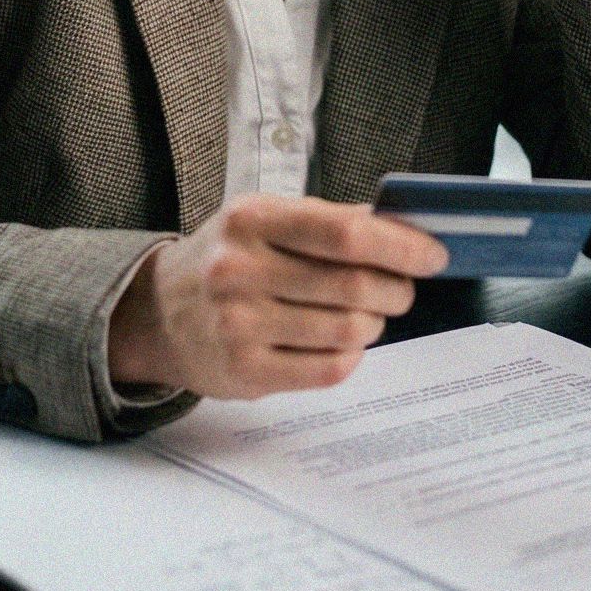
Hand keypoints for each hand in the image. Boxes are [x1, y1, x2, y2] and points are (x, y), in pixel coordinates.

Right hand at [107, 195, 447, 397]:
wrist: (157, 314)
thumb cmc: (228, 258)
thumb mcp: (264, 219)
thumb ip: (329, 220)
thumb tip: (404, 225)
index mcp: (252, 220)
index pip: (345, 233)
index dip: (401, 246)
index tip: (433, 255)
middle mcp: (240, 270)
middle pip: (355, 286)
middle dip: (398, 290)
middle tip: (404, 290)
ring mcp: (239, 324)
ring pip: (349, 330)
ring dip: (375, 323)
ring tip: (368, 315)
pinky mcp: (245, 371)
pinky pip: (329, 369)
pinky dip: (351, 355)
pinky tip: (341, 342)